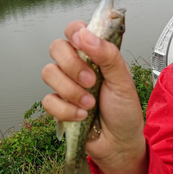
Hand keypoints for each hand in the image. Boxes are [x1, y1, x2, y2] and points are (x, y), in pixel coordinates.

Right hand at [42, 21, 147, 173]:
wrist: (119, 143)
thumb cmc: (124, 111)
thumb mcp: (123, 81)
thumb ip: (107, 55)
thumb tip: (86, 35)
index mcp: (94, 55)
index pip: (74, 30)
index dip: (74, 32)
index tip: (82, 42)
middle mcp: (77, 66)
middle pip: (56, 48)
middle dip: (72, 65)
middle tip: (92, 81)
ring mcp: (65, 85)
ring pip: (48, 73)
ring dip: (71, 91)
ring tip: (90, 103)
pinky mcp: (57, 105)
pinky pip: (48, 100)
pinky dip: (66, 110)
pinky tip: (82, 115)